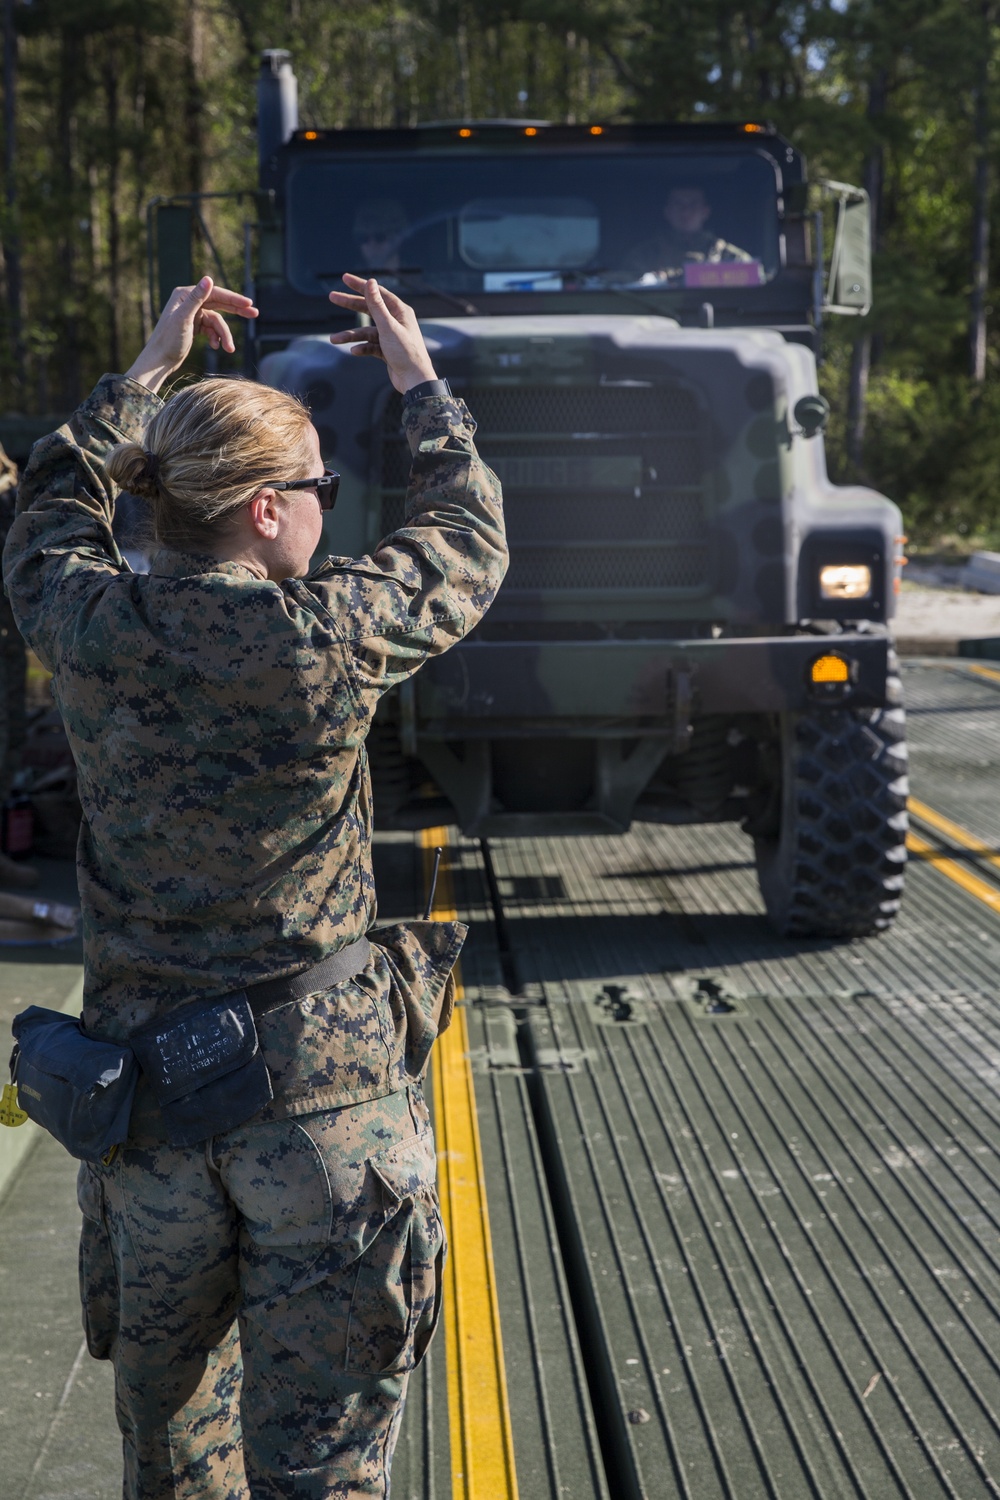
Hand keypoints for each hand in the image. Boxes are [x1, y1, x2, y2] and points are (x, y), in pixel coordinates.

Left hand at [125, 277, 258, 392]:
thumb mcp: (183, 319)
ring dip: (224, 334)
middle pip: (218, 303)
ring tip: (229, 349)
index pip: (214, 293)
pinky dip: (216, 338)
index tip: (249, 304)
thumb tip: (208, 279)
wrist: (159, 361)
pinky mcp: (194, 326)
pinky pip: (211, 329)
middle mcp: (188, 301)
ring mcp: (192, 314)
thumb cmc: (168, 341)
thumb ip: (196, 298)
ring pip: (216, 320)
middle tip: (254, 313)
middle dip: (236, 310)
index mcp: (184, 295)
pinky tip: (216, 347)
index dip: (233, 298)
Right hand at [327, 275, 436, 392]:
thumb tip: (370, 282)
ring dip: (351, 335)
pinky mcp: (387, 350)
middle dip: (350, 304)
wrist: (415, 381)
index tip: (344, 278)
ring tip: (334, 339)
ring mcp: (391, 336)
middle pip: (369, 309)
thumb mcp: (388, 327)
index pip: (377, 292)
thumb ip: (377, 305)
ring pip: (366, 331)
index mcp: (400, 311)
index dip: (360, 285)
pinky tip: (354, 352)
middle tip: (332, 297)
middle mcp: (396, 321)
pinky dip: (362, 348)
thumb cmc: (406, 352)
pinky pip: (370, 346)